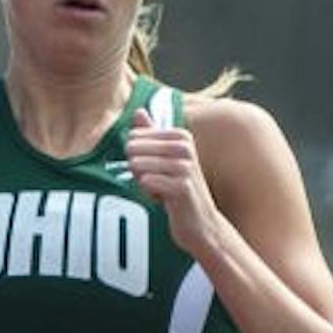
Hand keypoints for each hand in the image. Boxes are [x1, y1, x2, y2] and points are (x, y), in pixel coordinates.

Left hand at [127, 108, 223, 256]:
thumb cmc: (178, 187)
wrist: (200, 221)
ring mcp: (185, 166)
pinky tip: (164, 199)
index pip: (133, 137)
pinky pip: (145, 182)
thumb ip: (150, 134)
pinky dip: (148, 193)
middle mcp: (184, 147)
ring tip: (161, 189)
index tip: (155, 169)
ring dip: (142, 182)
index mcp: (180, 135)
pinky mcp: (181, 186)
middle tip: (157, 181)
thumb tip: (138, 111)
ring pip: (136, 165)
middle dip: (137, 170)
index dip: (137, 157)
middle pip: (132, 150)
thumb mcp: (164, 158)